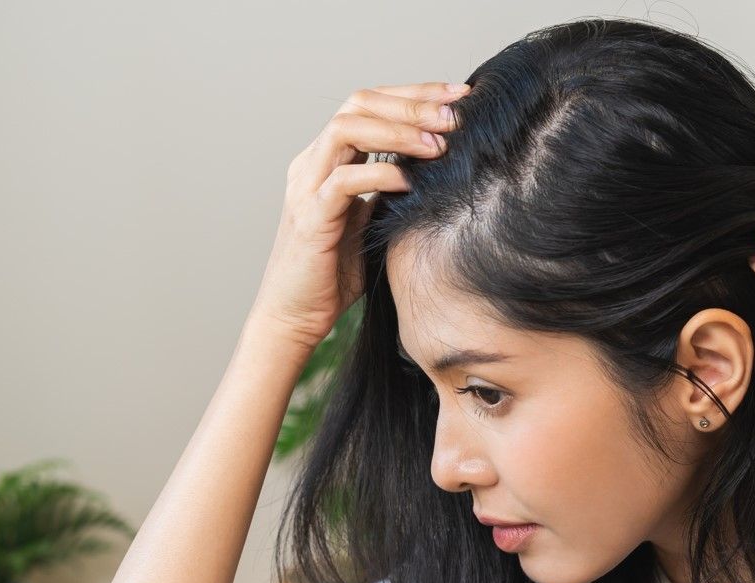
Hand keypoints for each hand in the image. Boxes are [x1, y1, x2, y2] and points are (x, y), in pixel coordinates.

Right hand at [248, 80, 469, 350]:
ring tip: (439, 144)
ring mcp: (307, 186)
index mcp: (327, 159)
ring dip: (398, 131)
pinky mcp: (310, 217)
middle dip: (411, 103)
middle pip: (359, 104)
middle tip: (456, 113)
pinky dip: (380, 174)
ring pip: (347, 129)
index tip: (460, 96)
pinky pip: (344, 180)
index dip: (414, 94)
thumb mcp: (371, 222)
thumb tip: (439, 171)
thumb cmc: (335, 275)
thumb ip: (391, 192)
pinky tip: (411, 182)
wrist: (295, 317)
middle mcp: (312, 163)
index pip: (369, 105)